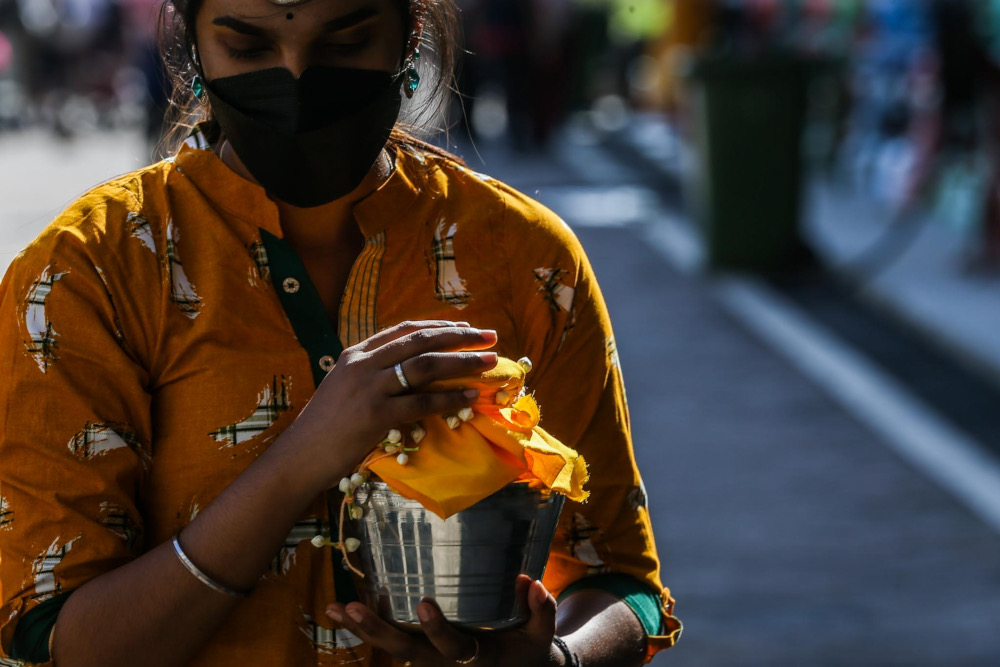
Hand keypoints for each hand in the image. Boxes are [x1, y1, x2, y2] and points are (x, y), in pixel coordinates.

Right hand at [282, 320, 497, 490]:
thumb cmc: (325, 427)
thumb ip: (372, 372)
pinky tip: (470, 396)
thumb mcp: (344, 387)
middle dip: (461, 337)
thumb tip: (410, 367)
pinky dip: (450, 398)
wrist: (300, 455)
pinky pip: (423, 402)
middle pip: (421, 342)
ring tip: (489, 362)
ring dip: (463, 362)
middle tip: (491, 336)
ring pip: (426, 366)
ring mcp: (370, 388)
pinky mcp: (376, 414)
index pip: (404, 330)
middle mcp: (363, 364)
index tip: (466, 328)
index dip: (439, 327)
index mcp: (356, 353)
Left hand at [325, 575, 558, 666]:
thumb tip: (530, 582)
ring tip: (335, 609)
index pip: (455, 648)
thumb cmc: (527, 647)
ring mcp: (431, 661)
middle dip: (379, 632)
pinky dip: (364, 630)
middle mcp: (447, 664)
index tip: (424, 603)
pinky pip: (391, 643)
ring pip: (393, 650)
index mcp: (478, 658)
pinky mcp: (420, 653)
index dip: (438, 630)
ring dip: (363, 631)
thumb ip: (540, 610)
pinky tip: (337, 612)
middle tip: (353, 608)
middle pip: (409, 654)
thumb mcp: (540, 634)